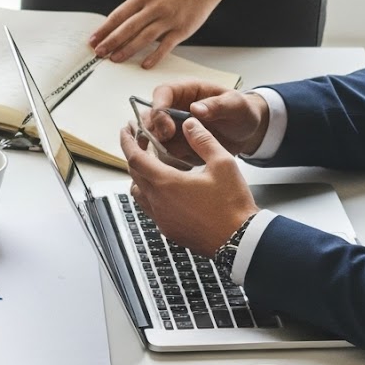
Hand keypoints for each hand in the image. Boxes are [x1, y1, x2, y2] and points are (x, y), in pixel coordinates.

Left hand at [90, 0, 229, 65]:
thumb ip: (136, 8)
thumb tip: (118, 27)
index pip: (118, 15)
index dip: (104, 30)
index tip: (93, 40)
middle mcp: (154, 7)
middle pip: (128, 27)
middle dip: (111, 42)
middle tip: (99, 52)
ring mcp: (168, 18)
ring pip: (144, 37)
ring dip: (127, 50)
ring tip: (115, 59)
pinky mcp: (182, 29)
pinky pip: (165, 45)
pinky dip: (154, 56)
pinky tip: (144, 64)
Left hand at [119, 117, 259, 257]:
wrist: (239, 241)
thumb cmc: (232, 204)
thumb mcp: (223, 163)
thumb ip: (203, 140)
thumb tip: (189, 124)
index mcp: (166, 183)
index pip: (135, 158)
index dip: (128, 142)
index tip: (126, 131)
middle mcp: (158, 202)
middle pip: (134, 175)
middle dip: (134, 156)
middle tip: (141, 143)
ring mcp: (161, 218)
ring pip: (139, 193)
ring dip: (141, 177)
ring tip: (153, 165)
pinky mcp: (168, 230)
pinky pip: (150, 208)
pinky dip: (150, 194)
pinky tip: (167, 189)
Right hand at [143, 82, 269, 170]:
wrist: (246, 133)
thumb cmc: (241, 112)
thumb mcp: (236, 105)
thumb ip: (217, 106)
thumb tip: (195, 108)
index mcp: (186, 91)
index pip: (162, 93)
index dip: (159, 110)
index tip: (168, 128)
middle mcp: (174, 108)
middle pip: (150, 117)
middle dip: (154, 132)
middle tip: (166, 144)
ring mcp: (173, 127)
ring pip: (154, 138)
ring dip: (162, 149)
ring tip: (180, 156)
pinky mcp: (176, 145)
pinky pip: (165, 154)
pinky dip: (172, 161)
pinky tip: (187, 163)